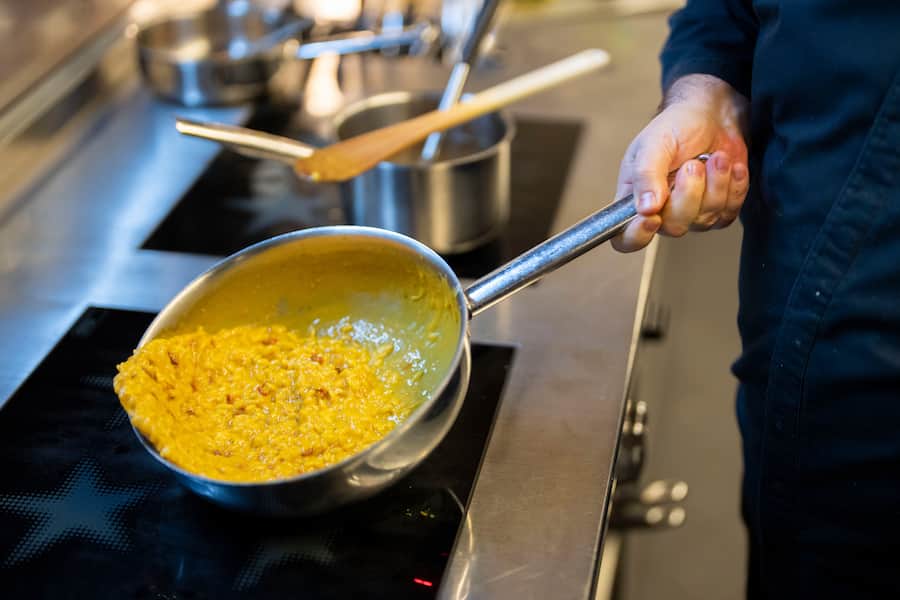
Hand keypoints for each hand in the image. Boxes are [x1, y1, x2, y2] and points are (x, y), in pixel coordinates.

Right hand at [612, 74, 749, 251]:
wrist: (713, 114)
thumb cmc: (676, 125)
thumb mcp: (654, 144)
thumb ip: (646, 175)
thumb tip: (645, 209)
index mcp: (634, 198)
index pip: (625, 238)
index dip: (636, 236)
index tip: (652, 217)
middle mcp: (661, 211)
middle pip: (673, 227)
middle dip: (689, 193)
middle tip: (693, 164)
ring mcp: (692, 213)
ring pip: (704, 220)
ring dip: (715, 184)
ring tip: (715, 157)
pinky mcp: (719, 209)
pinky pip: (728, 213)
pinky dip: (734, 187)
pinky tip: (730, 166)